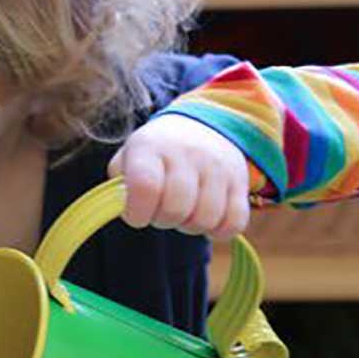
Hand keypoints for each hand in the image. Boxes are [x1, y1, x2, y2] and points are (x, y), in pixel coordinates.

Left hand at [108, 113, 249, 240]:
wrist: (201, 127)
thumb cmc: (155, 154)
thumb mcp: (128, 158)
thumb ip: (117, 186)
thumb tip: (124, 208)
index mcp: (151, 148)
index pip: (145, 187)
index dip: (137, 212)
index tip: (136, 215)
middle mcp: (187, 154)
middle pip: (175, 209)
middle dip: (162, 219)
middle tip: (160, 210)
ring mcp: (218, 167)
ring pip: (205, 220)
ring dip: (189, 226)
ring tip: (183, 210)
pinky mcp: (241, 182)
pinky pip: (234, 223)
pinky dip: (218, 230)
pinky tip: (207, 217)